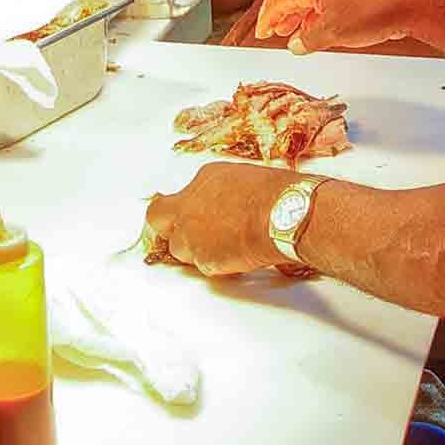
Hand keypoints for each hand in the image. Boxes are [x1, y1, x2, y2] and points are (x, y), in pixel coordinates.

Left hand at [145, 163, 292, 277]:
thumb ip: (220, 191)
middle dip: (168, 227)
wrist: (285, 214)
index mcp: (202, 179)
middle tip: (185, 233)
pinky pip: (203, 265)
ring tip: (222, 246)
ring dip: (195, 249)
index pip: (175, 195)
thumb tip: (221, 202)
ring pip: (179, 248)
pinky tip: (235, 256)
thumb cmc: (277, 194)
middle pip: (159, 220)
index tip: (186, 214)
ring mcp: (193, 234)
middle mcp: (189, 206)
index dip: (179, 209)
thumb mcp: (243, 179)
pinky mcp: (205, 259)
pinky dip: (216, 263)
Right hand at [256, 0, 412, 53]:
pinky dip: (313, 14)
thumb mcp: (332, 32)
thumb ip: (309, 39)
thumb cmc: (373, 11)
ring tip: (290, 31)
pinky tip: (315, 29)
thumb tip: (296, 45)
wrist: (407, 6)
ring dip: (295, 13)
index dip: (267, 17)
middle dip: (277, 10)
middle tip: (271, 27)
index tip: (262, 31)